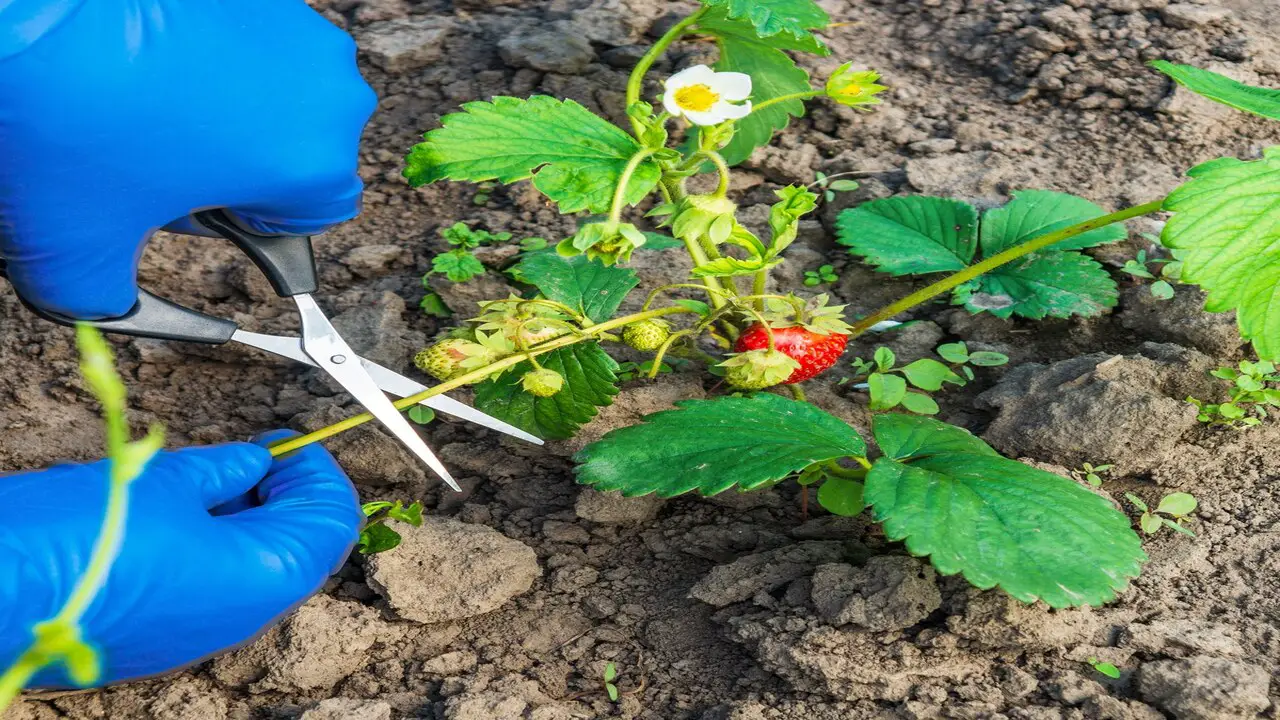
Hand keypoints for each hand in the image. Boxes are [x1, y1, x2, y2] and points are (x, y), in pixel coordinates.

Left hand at [0, 0, 376, 318]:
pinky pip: (258, 44)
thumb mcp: (74, 250)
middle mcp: (327, 92)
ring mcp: (298, 29)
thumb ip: (110, 305)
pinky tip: (154, 66)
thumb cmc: (62, 117)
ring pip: (283, 95)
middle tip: (161, 163)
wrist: (19, 3)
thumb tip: (115, 310)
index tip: (202, 211)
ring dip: (232, 112)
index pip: (316, 219)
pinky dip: (217, 61)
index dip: (251, 225)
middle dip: (241, 165)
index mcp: (311, 164)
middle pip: (301, 154)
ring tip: (151, 110)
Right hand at [0, 432, 361, 685]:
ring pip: (253, 567)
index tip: (292, 442)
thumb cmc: (77, 538)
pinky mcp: (161, 638)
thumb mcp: (165, 481)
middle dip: (286, 493)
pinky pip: (210, 586)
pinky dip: (211, 544)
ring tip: (214, 475)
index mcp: (264, 577)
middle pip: (298, 547)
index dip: (318, 473)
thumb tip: (254, 462)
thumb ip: (223, 471)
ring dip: (247, 516)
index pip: (331, 522)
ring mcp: (200, 633)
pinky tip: (180, 510)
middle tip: (256, 453)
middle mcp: (242, 616)